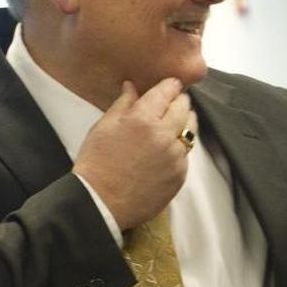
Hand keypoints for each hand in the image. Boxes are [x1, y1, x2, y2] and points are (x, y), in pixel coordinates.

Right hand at [73, 78, 198, 230]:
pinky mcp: (180, 175)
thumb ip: (123, 103)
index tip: (170, 84)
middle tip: (172, 102)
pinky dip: (180, 148)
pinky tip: (167, 150)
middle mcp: (164, 135)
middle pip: (184, 107)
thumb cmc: (97, 164)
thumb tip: (132, 86)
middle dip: (179, 101)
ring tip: (173, 124)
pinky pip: (186, 154)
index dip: (170, 85)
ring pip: (190, 130)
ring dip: (184, 122)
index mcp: (144, 118)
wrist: (100, 203)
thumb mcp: (104, 127)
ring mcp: (175, 156)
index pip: (168, 91)